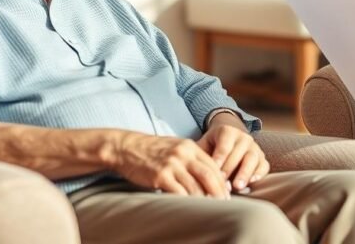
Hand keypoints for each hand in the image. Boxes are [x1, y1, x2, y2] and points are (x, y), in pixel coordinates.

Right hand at [111, 133, 229, 197]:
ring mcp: (171, 165)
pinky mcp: (160, 176)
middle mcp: (183, 154)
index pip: (212, 165)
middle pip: (208, 176)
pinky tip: (190, 207)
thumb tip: (209, 174)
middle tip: (224, 203)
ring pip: (195, 186)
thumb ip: (191, 158)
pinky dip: (187, 201)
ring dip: (204, 200)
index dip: (221, 180)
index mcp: (189, 146)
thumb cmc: (152, 150)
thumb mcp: (175, 147)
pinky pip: (178, 192)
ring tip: (209, 208)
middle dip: (219, 192)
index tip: (227, 192)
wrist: (127, 148)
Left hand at [197, 114, 268, 190]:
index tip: (213, 174)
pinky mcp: (262, 158)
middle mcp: (243, 137)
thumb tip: (186, 170)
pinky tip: (251, 183)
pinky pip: (264, 165)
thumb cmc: (210, 148)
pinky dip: (259, 174)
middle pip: (238, 153)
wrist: (227, 140)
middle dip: (230, 170)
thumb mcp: (203, 146)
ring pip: (252, 158)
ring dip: (245, 173)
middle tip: (223, 184)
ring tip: (237, 186)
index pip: (224, 146)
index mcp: (227, 131)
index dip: (219, 160)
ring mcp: (254, 147)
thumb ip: (197, 155)